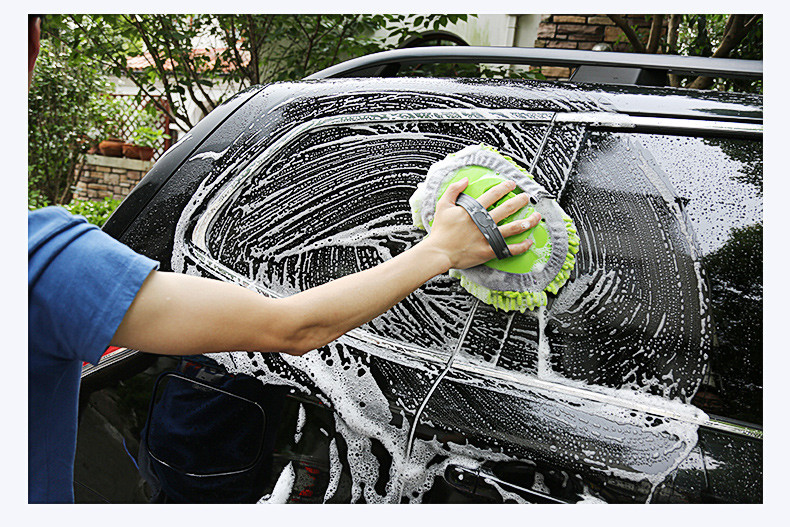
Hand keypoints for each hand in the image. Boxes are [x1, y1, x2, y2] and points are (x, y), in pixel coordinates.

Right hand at [423, 178, 540, 269]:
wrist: (439, 252)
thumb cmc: (440, 231)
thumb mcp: (442, 205)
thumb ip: (454, 190)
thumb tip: (465, 180)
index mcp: (474, 210)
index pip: (493, 194)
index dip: (504, 187)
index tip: (512, 184)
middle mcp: (484, 222)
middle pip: (508, 208)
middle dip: (521, 201)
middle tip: (527, 197)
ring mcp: (489, 237)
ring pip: (514, 227)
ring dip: (528, 221)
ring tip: (536, 217)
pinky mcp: (490, 251)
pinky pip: (510, 248)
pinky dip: (522, 246)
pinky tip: (529, 241)